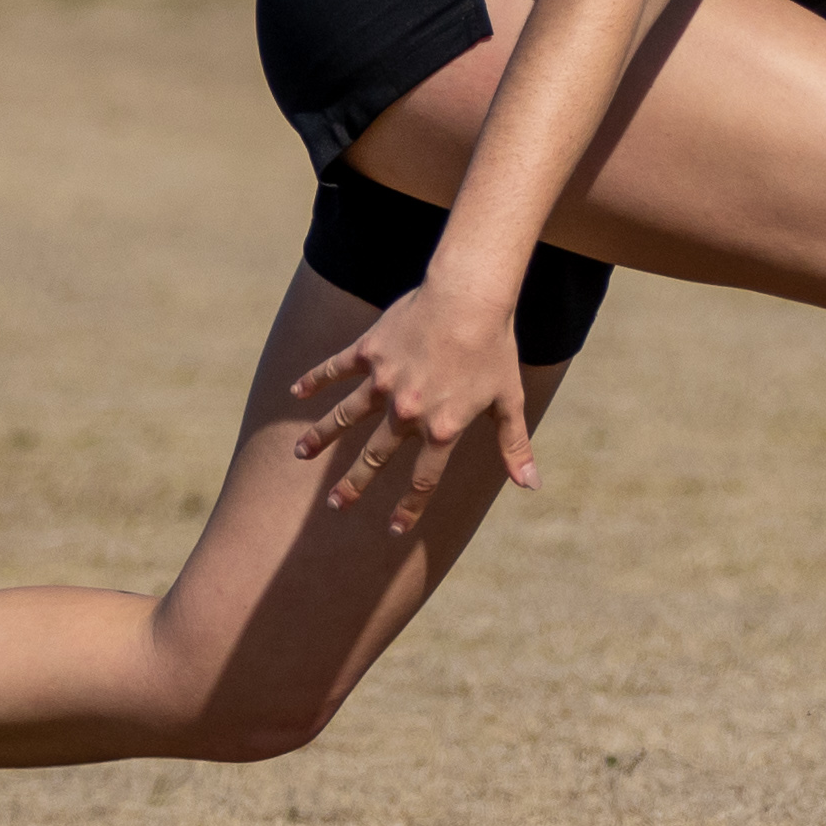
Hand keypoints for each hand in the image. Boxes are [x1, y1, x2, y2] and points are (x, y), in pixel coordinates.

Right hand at [289, 281, 535, 535]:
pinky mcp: (369, 352)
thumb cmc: (494, 347)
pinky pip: (335, 369)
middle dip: (355, 484)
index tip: (395, 529)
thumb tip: (530, 485)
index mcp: (441, 428)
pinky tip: (295, 392)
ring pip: (344, 417)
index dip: (410, 508)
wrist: (469, 297)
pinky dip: (313, 380)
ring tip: (299, 454)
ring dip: (320, 437)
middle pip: (375, 457)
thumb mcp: (509, 399)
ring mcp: (383, 382)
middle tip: (336, 505)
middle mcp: (407, 412)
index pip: (424, 480)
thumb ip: (514, 445)